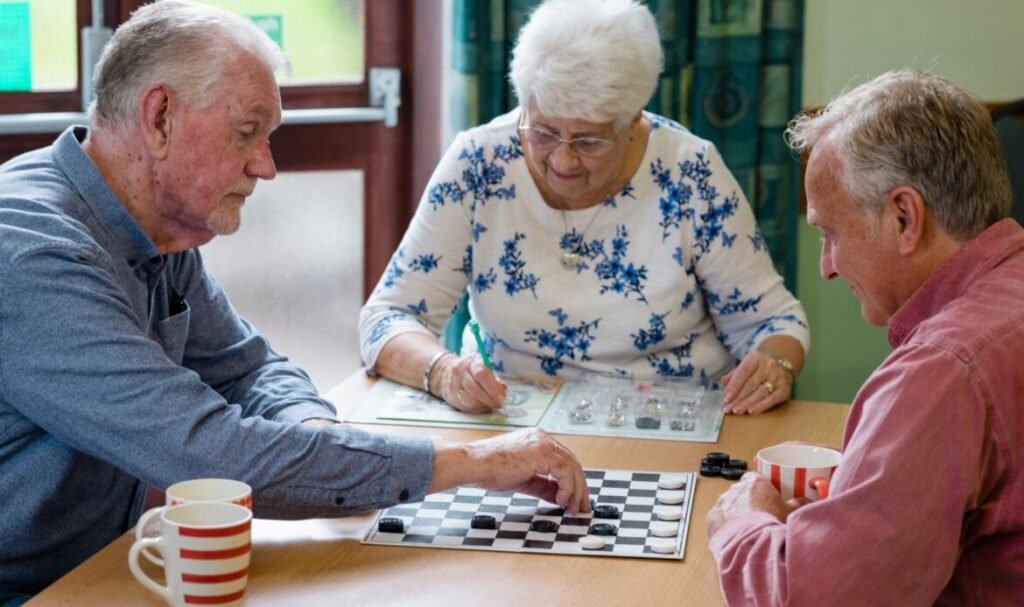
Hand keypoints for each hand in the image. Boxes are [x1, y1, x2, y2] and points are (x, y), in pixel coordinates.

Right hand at [430, 428, 590, 514]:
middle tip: (582, 507)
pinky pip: (565, 471)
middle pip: (572, 462)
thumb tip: (560, 497)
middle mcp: (542, 437)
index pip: (564, 460)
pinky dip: (567, 488)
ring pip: (572, 467)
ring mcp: (543, 442)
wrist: (473, 465)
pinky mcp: (542, 452)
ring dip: (576, 490)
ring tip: (572, 508)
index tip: (574, 500)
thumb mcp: (523, 479)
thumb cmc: (489, 470)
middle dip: (579, 487)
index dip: (572, 481)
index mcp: (536, 440)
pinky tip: (561, 501)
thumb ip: (543, 486)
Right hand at [437, 353, 506, 412]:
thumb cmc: (471, 370)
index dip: (493, 388)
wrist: (446, 372)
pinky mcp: (452, 398)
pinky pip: (467, 407)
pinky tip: (482, 405)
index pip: (482, 374)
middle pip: (476, 389)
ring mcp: (454, 386)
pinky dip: (478, 408)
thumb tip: (503, 388)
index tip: (502, 396)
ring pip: (471, 401)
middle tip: (500, 403)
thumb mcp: (484, 367)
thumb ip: (494, 378)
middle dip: (490, 399)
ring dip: (484, 405)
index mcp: (471, 362)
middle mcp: (460, 372)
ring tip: (491, 404)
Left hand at [706, 472, 806, 537]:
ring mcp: (721, 503)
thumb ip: (798, 503)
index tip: (764, 498)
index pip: (754, 478)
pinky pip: (717, 519)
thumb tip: (805, 500)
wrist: (752, 543)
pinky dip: (723, 526)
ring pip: (727, 505)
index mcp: (754, 482)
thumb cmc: (772, 525)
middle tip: (758, 517)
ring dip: (734, 514)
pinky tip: (733, 535)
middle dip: (747, 502)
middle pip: (740, 492)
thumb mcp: (791, 513)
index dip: (759, 489)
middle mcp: (735, 489)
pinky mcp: (711, 518)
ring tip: (746, 530)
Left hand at [721, 350, 792, 414]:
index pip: (742, 373)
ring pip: (760, 393)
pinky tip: (751, 411)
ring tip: (736, 411)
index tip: (725, 398)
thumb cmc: (759, 366)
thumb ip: (734, 374)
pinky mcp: (786, 388)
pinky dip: (761, 406)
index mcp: (756, 357)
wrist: (782, 361)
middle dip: (737, 398)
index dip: (733, 387)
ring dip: (747, 403)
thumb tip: (723, 381)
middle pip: (750, 385)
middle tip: (728, 408)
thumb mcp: (746, 364)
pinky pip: (772, 399)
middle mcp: (769, 365)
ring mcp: (779, 377)